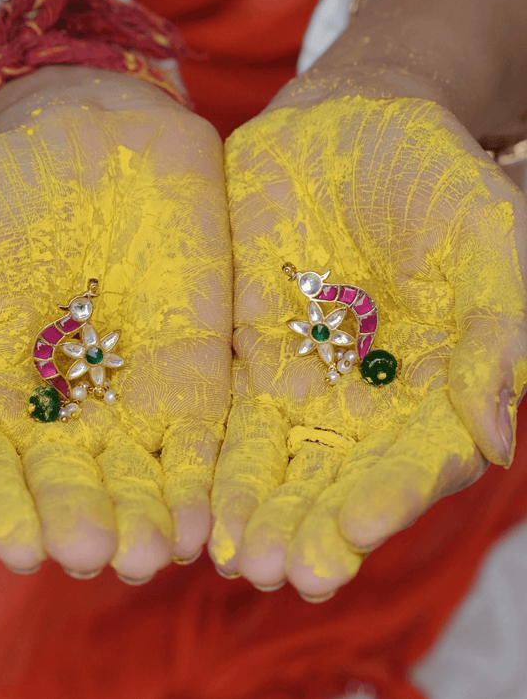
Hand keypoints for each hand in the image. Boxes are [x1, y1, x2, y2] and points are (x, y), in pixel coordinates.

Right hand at [0, 66, 231, 581]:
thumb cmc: (5, 205)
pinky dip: (200, 480)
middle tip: (93, 553)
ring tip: (149, 554)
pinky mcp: (197, 378)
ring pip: (139, 479)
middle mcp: (67, 417)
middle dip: (83, 522)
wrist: (91, 143)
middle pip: (74, 489)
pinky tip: (201, 519)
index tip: (21, 546)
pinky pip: (201, 443)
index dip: (7, 512)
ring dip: (144, 519)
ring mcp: (134, 399)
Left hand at [208, 68, 526, 600]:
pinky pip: (231, 423)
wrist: (345, 126)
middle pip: (346, 481)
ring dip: (263, 515)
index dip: (393, 496)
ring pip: (285, 467)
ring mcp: (306, 381)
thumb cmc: (429, 169)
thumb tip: (491, 434)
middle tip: (287, 571)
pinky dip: (218, 468)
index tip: (357, 527)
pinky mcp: (247, 358)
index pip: (420, 458)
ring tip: (242, 561)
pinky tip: (202, 512)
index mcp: (440, 380)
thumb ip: (499, 325)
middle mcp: (372, 398)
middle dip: (317, 528)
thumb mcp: (485, 230)